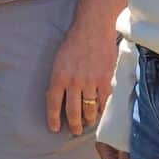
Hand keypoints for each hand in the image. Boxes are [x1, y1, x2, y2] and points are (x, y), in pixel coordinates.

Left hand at [45, 20, 117, 134]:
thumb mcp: (59, 60)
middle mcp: (73, 81)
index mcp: (58, 76)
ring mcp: (90, 82)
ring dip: (88, 119)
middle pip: (72, 111)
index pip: (53, 103)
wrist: (92, 27)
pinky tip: (99, 111)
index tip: (54, 128)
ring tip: (88, 122)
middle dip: (73, 125)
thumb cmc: (74, 42)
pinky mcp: (105, 80)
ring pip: (89, 110)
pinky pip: (103, 102)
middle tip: (75, 130)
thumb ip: (60, 79)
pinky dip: (101, 109)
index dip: (53, 118)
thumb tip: (61, 98)